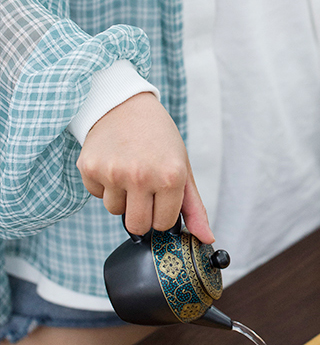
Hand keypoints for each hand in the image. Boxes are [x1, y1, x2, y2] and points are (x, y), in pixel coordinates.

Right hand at [76, 92, 213, 241]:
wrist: (124, 105)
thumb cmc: (160, 139)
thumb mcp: (183, 169)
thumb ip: (194, 208)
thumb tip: (206, 239)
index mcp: (170, 177)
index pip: (163, 224)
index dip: (162, 214)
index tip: (161, 197)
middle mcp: (141, 176)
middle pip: (137, 226)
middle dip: (141, 216)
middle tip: (144, 192)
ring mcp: (113, 172)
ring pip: (114, 211)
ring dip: (121, 197)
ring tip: (128, 170)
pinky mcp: (89, 168)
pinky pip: (95, 194)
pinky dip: (103, 184)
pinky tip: (112, 162)